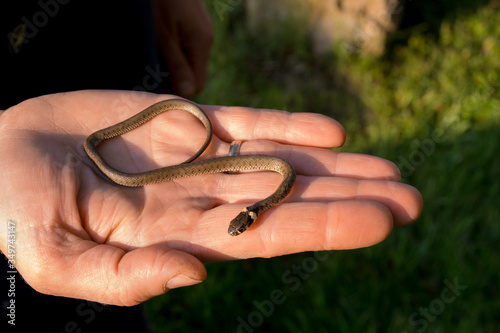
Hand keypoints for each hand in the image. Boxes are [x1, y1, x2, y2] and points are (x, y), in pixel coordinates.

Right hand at [0, 90, 421, 305]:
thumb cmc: (15, 211)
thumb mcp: (54, 257)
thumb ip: (122, 279)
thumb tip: (192, 277)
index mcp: (175, 238)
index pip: (265, 236)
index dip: (323, 228)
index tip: (381, 223)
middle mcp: (198, 200)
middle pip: (289, 201)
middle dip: (349, 200)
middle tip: (411, 199)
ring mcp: (194, 158)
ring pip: (278, 161)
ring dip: (335, 166)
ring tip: (392, 170)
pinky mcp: (181, 122)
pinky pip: (245, 123)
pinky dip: (287, 127)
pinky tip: (331, 132)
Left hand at [153, 0, 213, 96]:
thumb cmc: (158, 2)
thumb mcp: (162, 36)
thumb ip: (176, 65)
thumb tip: (187, 93)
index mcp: (201, 43)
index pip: (197, 84)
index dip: (178, 91)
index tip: (156, 90)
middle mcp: (205, 37)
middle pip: (193, 72)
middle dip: (173, 77)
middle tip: (149, 75)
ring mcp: (199, 27)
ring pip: (187, 58)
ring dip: (170, 63)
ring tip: (152, 57)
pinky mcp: (190, 20)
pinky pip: (184, 44)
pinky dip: (171, 48)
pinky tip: (157, 42)